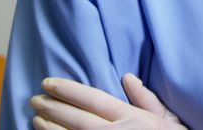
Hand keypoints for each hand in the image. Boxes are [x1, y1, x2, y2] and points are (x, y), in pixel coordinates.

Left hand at [30, 73, 186, 128]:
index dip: (68, 90)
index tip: (48, 83)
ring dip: (51, 129)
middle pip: (76, 119)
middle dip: (52, 108)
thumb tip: (127, 78)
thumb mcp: (168, 121)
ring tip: (36, 120)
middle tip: (34, 99)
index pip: (93, 100)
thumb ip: (146, 100)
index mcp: (132, 119)